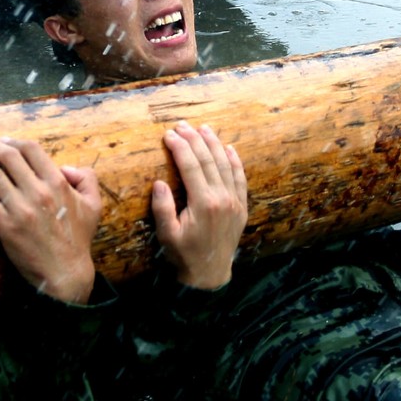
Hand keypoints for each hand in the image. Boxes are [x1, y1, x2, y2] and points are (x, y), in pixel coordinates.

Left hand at [0, 133, 101, 302]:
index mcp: (58, 183)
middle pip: (8, 158)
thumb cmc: (78, 239)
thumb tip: (66, 167)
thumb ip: (87, 178)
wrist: (64, 272)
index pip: (31, 150)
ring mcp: (20, 209)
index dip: (13, 141)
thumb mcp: (93, 205)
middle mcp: (38, 192)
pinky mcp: (5, 226)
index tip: (2, 140)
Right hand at [152, 121, 247, 288]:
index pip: (190, 166)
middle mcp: (222, 198)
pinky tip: (228, 148)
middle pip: (208, 160)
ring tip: (203, 128)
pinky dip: (235, 161)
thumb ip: (163, 208)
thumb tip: (159, 182)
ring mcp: (235, 201)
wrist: (210, 275)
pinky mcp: (241, 207)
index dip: (179, 147)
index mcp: (203, 203)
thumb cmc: (184, 255)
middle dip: (194, 140)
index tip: (168, 135)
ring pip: (225, 164)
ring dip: (214, 144)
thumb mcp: (167, 235)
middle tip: (181, 125)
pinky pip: (240, 178)